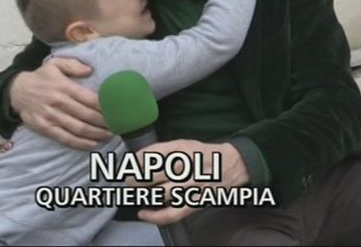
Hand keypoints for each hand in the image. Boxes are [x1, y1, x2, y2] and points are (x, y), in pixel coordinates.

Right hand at [9, 57, 112, 149]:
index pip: (90, 99)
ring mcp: (51, 117)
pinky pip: (65, 138)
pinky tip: (93, 144)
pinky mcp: (45, 128)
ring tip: (110, 136)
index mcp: (64, 87)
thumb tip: (91, 70)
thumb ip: (73, 65)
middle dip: (104, 123)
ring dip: (96, 134)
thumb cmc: (41, 77)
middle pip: (87, 115)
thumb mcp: (55, 64)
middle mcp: (59, 102)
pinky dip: (80, 143)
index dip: (105, 107)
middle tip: (118, 126)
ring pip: (78, 129)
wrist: (17, 91)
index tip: (117, 111)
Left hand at [130, 140, 249, 225]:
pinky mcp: (196, 202)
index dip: (138, 160)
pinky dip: (156, 216)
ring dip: (144, 193)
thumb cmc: (203, 155)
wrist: (232, 166)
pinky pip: (173, 213)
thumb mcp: (184, 144)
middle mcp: (189, 167)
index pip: (155, 154)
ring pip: (162, 193)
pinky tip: (143, 213)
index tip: (130, 163)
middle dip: (136, 177)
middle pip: (156, 174)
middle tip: (128, 178)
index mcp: (185, 149)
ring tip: (134, 191)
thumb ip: (162, 150)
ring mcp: (193, 186)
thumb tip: (138, 158)